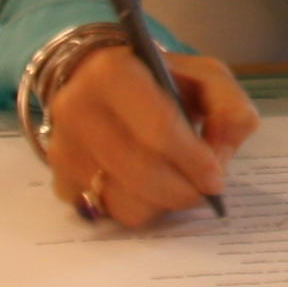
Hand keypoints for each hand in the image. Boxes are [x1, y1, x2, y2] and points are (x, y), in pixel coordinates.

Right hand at [47, 44, 257, 228]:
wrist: (96, 79)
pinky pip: (108, 214)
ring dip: (162, 204)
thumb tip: (221, 153)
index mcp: (111, 71)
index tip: (216, 178)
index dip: (193, 160)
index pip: (158, 128)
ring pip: (125, 203)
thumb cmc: (157, 79)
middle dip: (184, 190)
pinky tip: (146, 185)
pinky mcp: (60, 180)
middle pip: (141, 173)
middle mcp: (76, 109)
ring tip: (176, 183)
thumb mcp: (201, 75)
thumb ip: (227, 105)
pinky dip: (137, 207)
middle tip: (205, 190)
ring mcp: (64, 149)